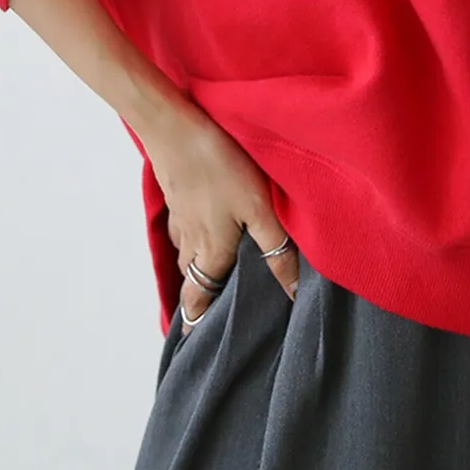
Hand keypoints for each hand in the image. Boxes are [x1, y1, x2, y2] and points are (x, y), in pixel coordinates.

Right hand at [141, 99, 300, 334]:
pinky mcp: (177, 194)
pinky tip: (202, 224)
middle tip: (208, 308)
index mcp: (211, 251)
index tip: (191, 340)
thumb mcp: (259, 210)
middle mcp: (191, 240)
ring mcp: (180, 216)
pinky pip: (183, 227)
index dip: (195, 319)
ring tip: (210, 271)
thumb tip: (292, 292)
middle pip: (192, 278)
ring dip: (195, 266)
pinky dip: (191, 235)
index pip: (198, 297)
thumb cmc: (222, 168)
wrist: (177, 128)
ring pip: (187, 252)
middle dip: (198, 296)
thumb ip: (277, 250)